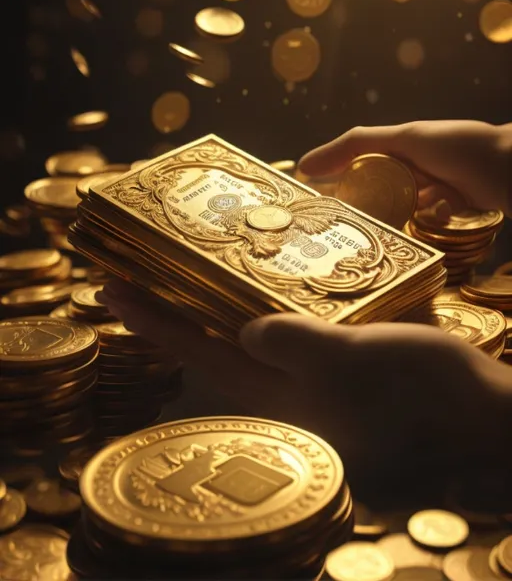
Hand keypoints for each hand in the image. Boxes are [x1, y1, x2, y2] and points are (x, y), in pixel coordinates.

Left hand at [100, 282, 510, 488]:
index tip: (110, 290)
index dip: (154, 321)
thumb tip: (245, 331)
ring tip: (183, 260)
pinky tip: (260, 265)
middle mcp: (286, 379)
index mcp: (281, 390)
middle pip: (212, 338)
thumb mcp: (359, 363)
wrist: (476, 407)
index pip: (201, 352)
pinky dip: (261, 289)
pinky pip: (284, 314)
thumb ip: (299, 347)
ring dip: (211, 294)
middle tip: (133, 268)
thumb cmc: (420, 389)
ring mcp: (310, 364)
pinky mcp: (336, 347)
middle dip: (170, 305)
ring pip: (245, 324)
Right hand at [299, 120, 511, 216]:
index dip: (336, 182)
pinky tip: (431, 222)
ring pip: (403, 209)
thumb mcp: (405, 139)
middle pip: (378, 189)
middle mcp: (418, 164)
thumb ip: (356, 146)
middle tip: (338, 230)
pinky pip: (430, 221)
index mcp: (402, 144)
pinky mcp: (456, 207)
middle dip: (361, 207)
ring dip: (394, 220)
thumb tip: (306, 164)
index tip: (310, 204)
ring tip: (375, 235)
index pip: (358, 163)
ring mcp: (438, 186)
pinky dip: (428, 223)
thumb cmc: (459, 146)